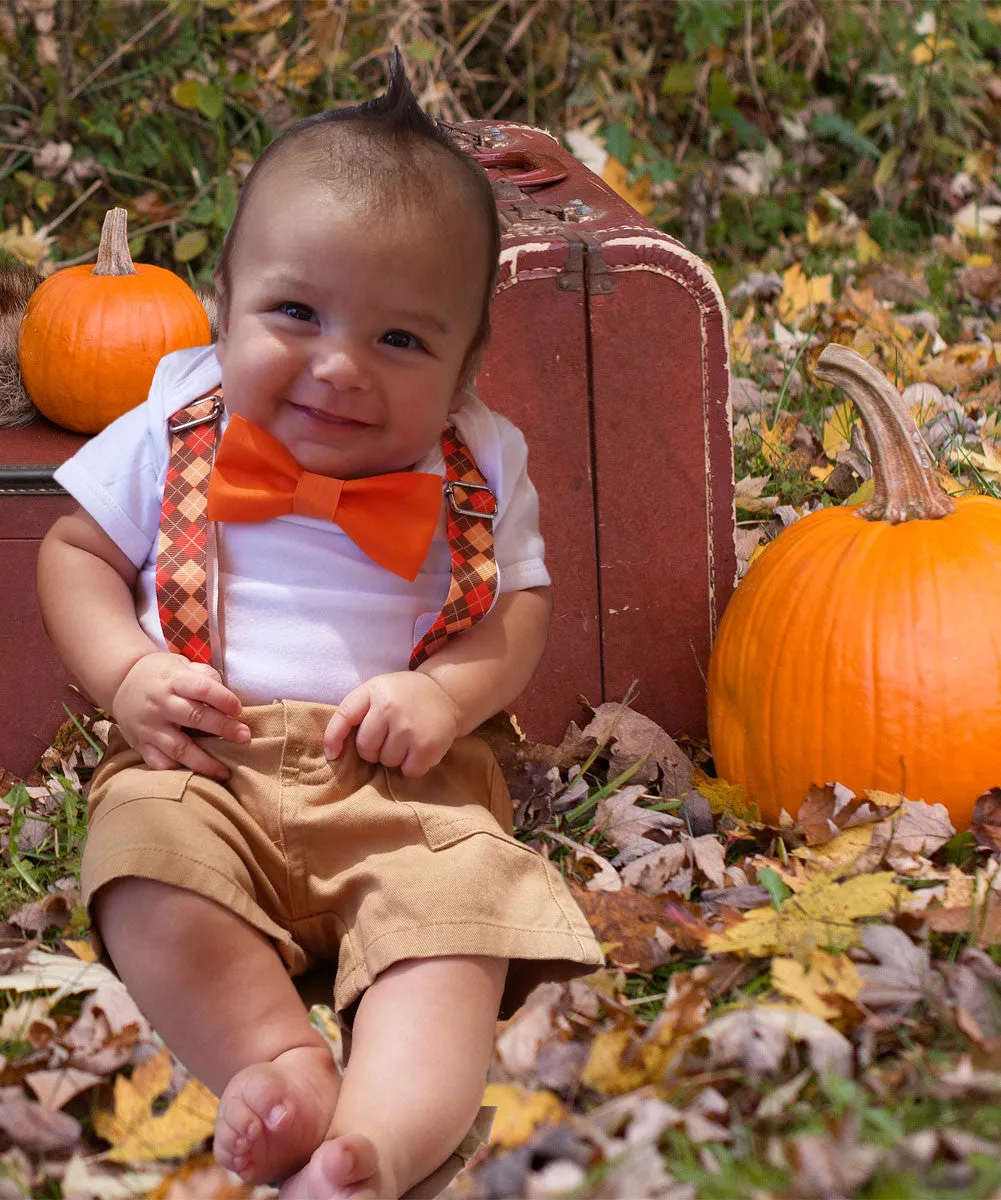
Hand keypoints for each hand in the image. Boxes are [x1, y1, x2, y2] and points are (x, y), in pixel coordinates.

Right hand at [112, 653, 249, 779]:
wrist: (121, 682)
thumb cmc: (163, 675)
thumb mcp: (182, 665)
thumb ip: (206, 677)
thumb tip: (229, 700)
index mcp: (173, 680)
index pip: (201, 688)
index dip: (223, 699)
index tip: (239, 710)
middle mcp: (160, 704)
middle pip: (194, 717)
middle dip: (223, 729)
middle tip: (245, 737)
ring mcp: (149, 727)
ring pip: (178, 748)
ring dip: (204, 761)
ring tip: (225, 771)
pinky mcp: (140, 745)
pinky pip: (159, 763)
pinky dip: (178, 771)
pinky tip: (196, 776)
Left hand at [324, 672, 461, 777]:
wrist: (447, 693)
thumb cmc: (403, 696)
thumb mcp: (376, 691)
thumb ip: (352, 713)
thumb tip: (332, 752)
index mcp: (375, 691)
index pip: (343, 718)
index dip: (333, 739)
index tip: (333, 754)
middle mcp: (391, 708)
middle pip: (366, 749)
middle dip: (373, 749)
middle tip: (389, 736)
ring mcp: (410, 728)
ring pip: (387, 762)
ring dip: (394, 757)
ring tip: (406, 740)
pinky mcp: (428, 746)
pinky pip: (408, 771)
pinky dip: (412, 766)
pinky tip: (418, 749)